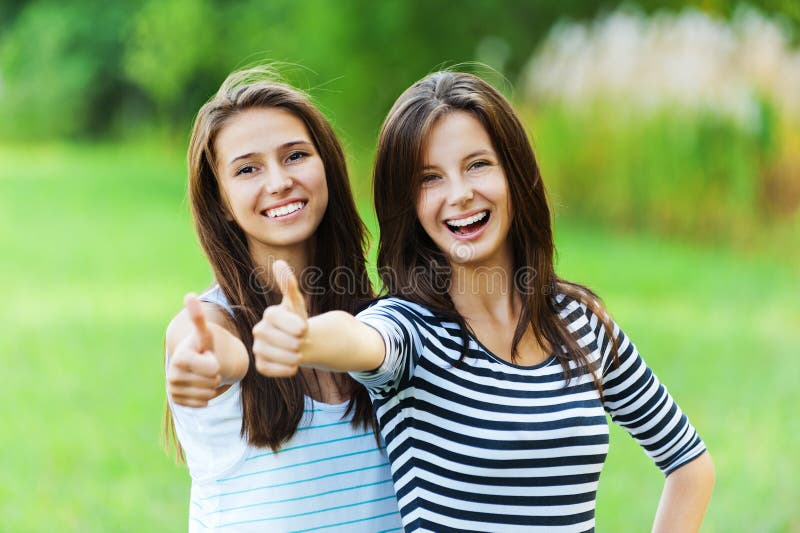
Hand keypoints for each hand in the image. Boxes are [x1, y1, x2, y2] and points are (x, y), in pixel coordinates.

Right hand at [167, 294, 221, 406]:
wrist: (192, 364)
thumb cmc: (201, 347)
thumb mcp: (204, 334)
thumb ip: (198, 317)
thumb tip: (190, 295)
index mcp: (179, 357)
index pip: (213, 368)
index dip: (214, 362)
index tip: (205, 355)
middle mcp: (172, 374)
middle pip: (212, 382)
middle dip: (213, 374)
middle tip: (204, 365)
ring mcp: (172, 389)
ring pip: (209, 394)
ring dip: (210, 385)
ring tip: (201, 374)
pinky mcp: (176, 401)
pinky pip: (203, 403)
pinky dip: (205, 396)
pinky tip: (198, 385)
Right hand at [252, 259, 307, 376]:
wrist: (302, 342)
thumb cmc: (299, 321)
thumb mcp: (298, 304)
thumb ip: (289, 285)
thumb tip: (279, 262)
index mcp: (269, 315)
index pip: (274, 316)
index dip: (290, 323)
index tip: (304, 328)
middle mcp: (259, 331)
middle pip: (272, 338)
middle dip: (292, 342)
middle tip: (302, 343)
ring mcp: (257, 348)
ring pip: (270, 355)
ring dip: (290, 356)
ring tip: (299, 354)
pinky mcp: (260, 365)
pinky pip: (268, 370)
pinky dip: (284, 370)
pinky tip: (294, 366)